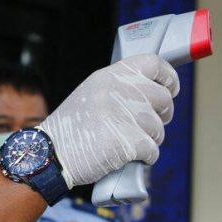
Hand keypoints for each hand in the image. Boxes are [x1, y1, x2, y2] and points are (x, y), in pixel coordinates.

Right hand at [41, 54, 179, 188]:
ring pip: (158, 128)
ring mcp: (124, 115)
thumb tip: (152, 91)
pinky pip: (153, 149)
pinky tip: (129, 156)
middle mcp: (119, 91)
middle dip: (163, 114)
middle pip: (163, 98)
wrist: (50, 155)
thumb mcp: (92, 93)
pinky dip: (145, 158)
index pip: (154, 63)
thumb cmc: (72, 128)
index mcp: (110, 76)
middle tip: (151, 124)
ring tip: (128, 143)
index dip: (169, 77)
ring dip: (150, 139)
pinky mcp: (128, 141)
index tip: (171, 89)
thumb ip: (120, 87)